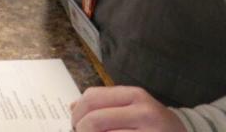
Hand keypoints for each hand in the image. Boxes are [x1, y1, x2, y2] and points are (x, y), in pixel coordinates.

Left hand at [71, 86, 185, 131]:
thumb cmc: (153, 124)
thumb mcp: (133, 106)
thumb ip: (105, 104)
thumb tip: (72, 107)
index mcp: (135, 96)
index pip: (93, 98)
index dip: (77, 112)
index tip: (74, 122)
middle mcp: (144, 112)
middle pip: (94, 120)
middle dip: (80, 130)